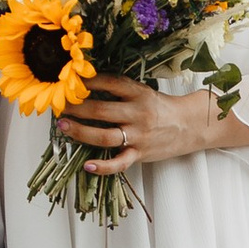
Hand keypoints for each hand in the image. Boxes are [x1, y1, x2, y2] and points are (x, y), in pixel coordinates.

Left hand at [54, 76, 234, 173]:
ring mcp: (139, 136)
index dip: (88, 81)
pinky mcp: (140, 154)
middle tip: (59, 106)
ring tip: (64, 127)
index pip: (110, 83)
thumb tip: (87, 83)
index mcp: (139, 94)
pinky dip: (103, 167)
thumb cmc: (161, 108)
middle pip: (102, 110)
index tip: (70, 81)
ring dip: (81, 132)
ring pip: (105, 136)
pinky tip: (87, 165)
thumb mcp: (143, 92)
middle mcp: (138, 114)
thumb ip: (120, 89)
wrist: (189, 126)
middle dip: (76, 108)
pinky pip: (120, 163)